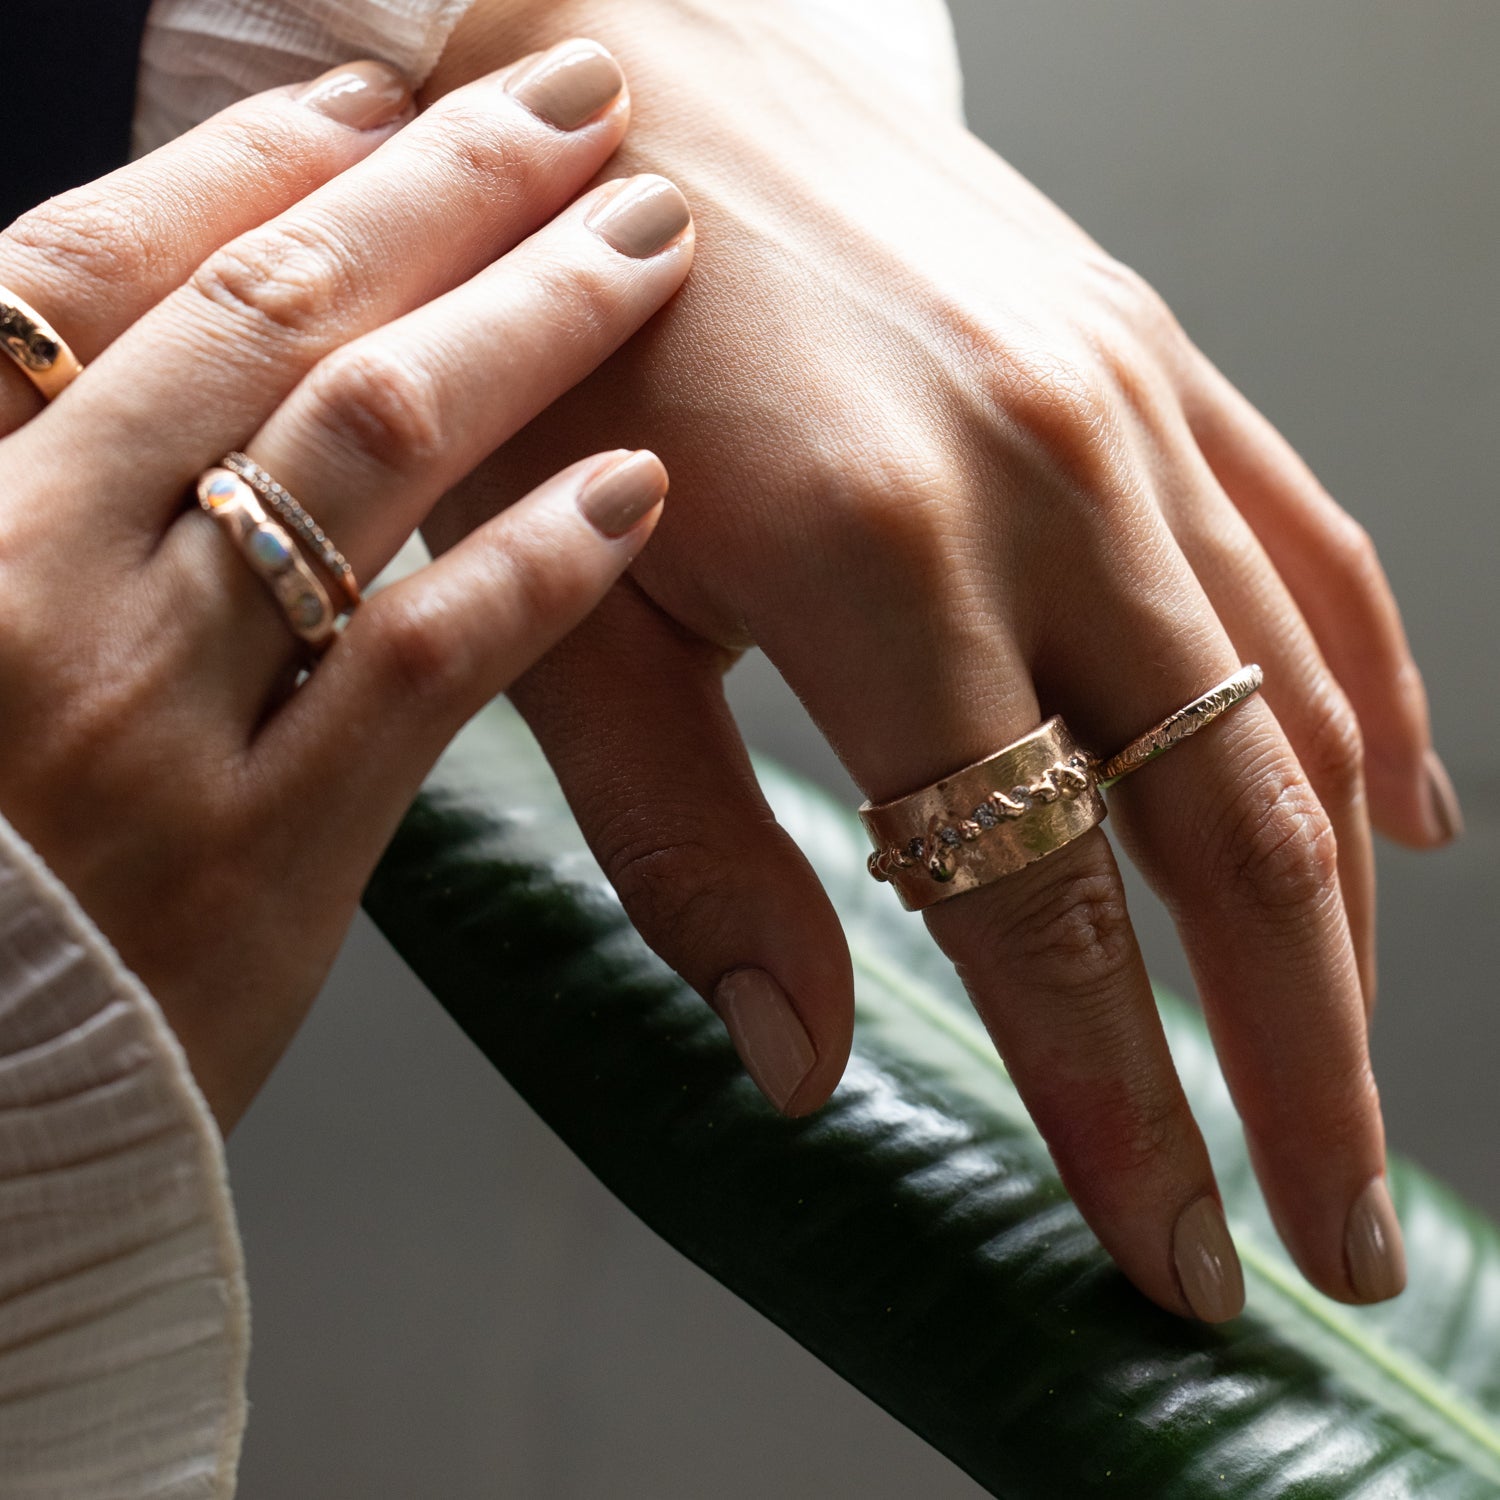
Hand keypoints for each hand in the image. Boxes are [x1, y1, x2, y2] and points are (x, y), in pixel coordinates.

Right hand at [0, 43, 692, 1128]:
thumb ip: (32, 492)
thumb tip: (141, 396)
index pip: (80, 271)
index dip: (240, 162)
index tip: (369, 97)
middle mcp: (23, 574)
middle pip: (261, 319)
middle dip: (437, 191)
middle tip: (570, 106)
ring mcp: (146, 710)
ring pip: (362, 453)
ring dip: (524, 326)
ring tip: (643, 243)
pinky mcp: (265, 851)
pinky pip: (428, 660)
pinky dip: (541, 560)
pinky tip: (638, 487)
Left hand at [423, 2, 1454, 1319]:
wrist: (624, 83)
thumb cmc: (558, 354)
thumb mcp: (573, 618)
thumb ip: (690, 852)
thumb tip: (801, 1060)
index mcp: (880, 566)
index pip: (1036, 907)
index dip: (1115, 1106)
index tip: (1171, 1252)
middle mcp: (1047, 486)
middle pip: (1227, 837)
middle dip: (1292, 1062)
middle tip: (1331, 1230)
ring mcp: (1125, 412)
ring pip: (1300, 717)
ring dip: (1341, 926)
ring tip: (1349, 1075)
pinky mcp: (1154, 360)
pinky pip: (1318, 557)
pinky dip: (1378, 707)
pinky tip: (1403, 824)